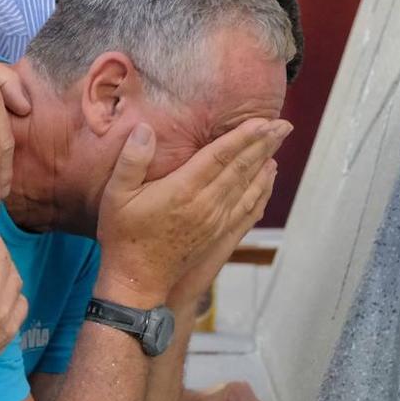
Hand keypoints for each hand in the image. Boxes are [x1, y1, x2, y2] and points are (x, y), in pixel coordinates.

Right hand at [97, 118, 290, 303]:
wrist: (137, 280)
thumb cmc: (123, 235)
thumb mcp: (116, 195)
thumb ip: (132, 160)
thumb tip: (146, 129)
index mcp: (183, 190)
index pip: (220, 156)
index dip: (242, 137)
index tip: (262, 120)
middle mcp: (206, 204)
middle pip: (241, 168)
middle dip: (263, 143)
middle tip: (283, 124)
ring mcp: (215, 221)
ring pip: (248, 185)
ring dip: (265, 161)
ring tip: (280, 141)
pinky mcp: (219, 234)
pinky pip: (248, 207)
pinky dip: (262, 189)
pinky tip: (269, 177)